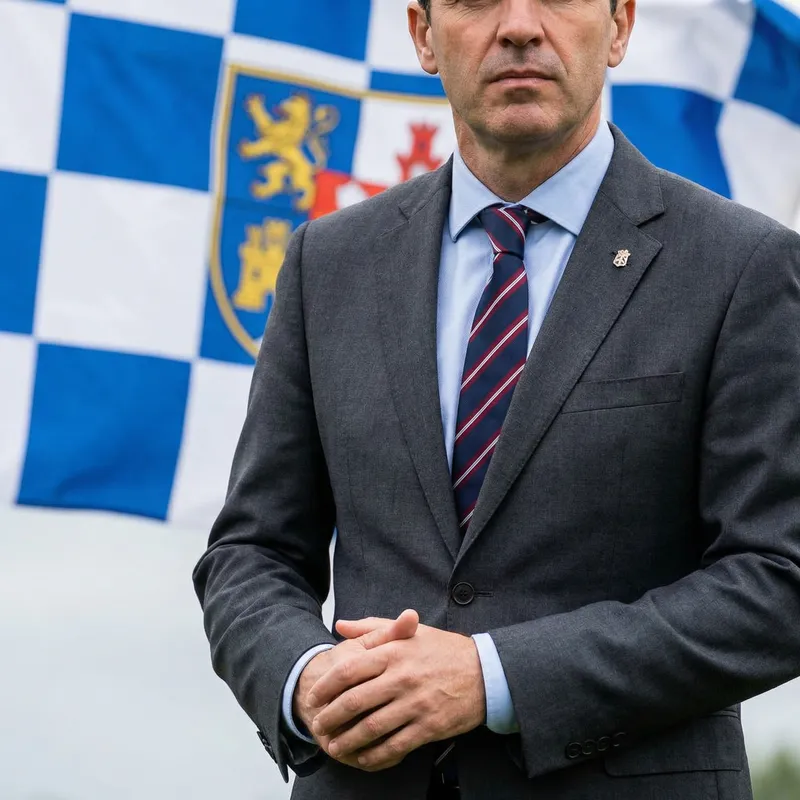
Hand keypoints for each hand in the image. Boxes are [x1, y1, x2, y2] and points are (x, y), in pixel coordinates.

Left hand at [309, 615, 485, 771]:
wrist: (485, 671)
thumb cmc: (444, 650)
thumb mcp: (410, 632)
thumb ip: (372, 628)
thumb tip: (341, 625)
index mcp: (395, 652)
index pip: (350, 669)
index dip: (326, 686)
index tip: (314, 696)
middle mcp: (402, 677)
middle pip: (355, 701)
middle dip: (331, 717)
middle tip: (318, 725)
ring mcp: (416, 703)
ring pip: (372, 727)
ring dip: (348, 740)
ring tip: (334, 746)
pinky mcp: (429, 726)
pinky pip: (395, 746)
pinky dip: (375, 755)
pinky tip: (364, 758)